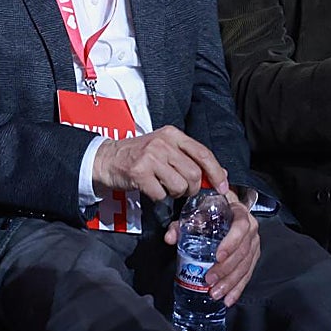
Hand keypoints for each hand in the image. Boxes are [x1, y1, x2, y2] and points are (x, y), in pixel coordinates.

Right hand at [92, 126, 227, 201]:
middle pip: (193, 173)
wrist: (107, 158)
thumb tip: (221, 173)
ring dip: (175, 193)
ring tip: (165, 187)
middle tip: (183, 189)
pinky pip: (161, 194)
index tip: (222, 186)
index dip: (216, 172)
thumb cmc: (139, 155)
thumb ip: (191, 158)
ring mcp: (150, 157)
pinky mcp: (139, 173)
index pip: (203, 153)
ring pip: (179, 185)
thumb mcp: (166, 149)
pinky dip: (159, 197)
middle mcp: (162, 143)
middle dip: (192, 188)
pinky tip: (151, 188)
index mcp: (172, 134)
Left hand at [163, 193, 259, 306]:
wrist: (225, 210)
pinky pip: (248, 274)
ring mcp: (253, 243)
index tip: (218, 256)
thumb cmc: (211, 210)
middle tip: (210, 279)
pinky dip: (238, 288)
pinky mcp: (253, 256)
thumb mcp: (195, 212)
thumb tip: (170, 238)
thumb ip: (180, 224)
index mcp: (238, 212)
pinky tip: (229, 298)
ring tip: (216, 292)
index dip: (231, 243)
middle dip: (226, 269)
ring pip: (246, 266)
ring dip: (231, 282)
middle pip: (243, 251)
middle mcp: (250, 228)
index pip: (240, 227)